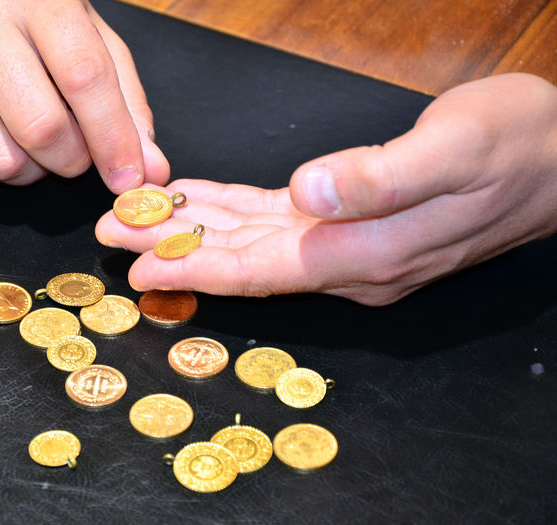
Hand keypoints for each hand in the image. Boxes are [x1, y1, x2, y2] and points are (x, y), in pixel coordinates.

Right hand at [0, 0, 168, 191]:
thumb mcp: (88, 38)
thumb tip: (149, 170)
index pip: (83, 79)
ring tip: (22, 136)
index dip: (114, 140)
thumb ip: (125, 102)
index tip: (132, 180)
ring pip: (0, 162)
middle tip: (71, 149)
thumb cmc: (24, 17)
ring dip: (28, 170)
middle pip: (42, 130)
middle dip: (71, 160)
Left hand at [95, 73, 556, 304]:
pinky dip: (233, 213)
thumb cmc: (514, 148)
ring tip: (140, 220)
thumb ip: (382, 179)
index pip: (264, 270)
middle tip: (114, 236)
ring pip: (254, 243)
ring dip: (196, 232)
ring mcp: (349, 245)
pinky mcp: (350, 221)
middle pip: (246, 263)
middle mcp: (350, 261)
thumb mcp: (456, 151)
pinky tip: (199, 203)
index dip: (199, 268)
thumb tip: (310, 191)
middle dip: (178, 251)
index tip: (142, 264)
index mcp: (368, 254)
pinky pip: (277, 222)